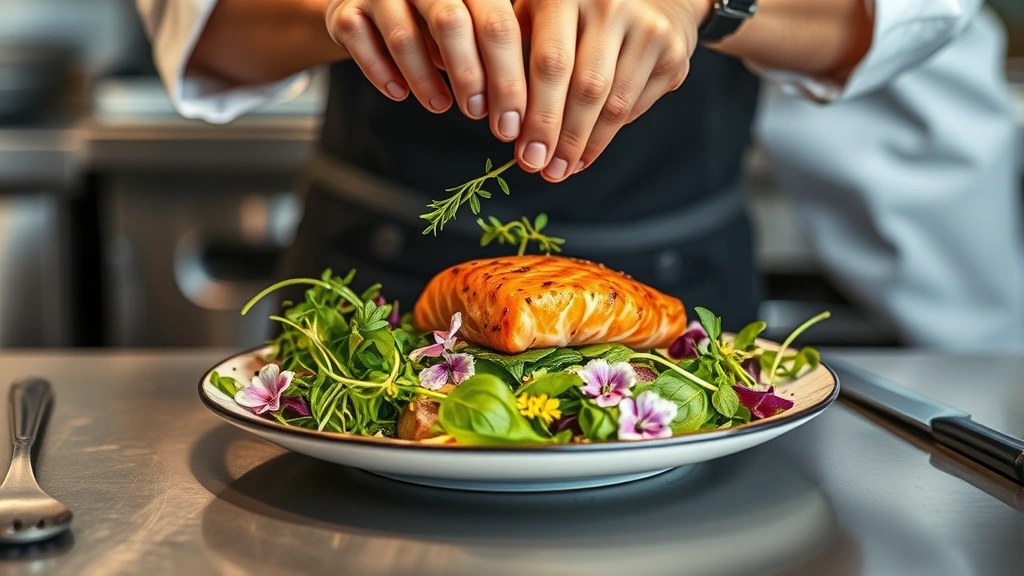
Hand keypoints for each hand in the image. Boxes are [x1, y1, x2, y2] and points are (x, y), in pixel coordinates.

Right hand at [326, 0, 527, 141]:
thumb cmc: (435, 18)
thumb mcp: (473, 24)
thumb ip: (496, 51)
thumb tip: (523, 113)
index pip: (497, 22)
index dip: (508, 74)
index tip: (514, 118)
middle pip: (453, 24)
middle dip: (471, 76)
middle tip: (479, 115)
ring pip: (405, 37)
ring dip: (425, 79)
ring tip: (441, 106)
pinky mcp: (345, 11)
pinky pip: (362, 45)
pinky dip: (382, 74)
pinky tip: (400, 94)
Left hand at [512, 0, 708, 180]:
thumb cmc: (578, 9)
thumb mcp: (539, 12)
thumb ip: (516, 52)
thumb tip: (500, 116)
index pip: (550, 65)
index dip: (538, 115)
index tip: (524, 151)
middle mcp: (610, 5)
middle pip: (586, 88)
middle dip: (562, 138)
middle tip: (547, 170)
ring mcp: (646, 28)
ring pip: (613, 104)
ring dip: (586, 144)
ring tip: (566, 167)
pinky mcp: (671, 52)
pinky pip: (635, 105)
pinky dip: (609, 133)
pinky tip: (589, 149)